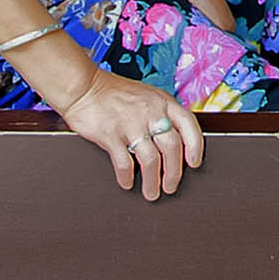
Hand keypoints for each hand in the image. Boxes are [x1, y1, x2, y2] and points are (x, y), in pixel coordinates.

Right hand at [59, 71, 202, 200]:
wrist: (83, 86)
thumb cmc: (114, 93)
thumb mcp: (147, 96)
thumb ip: (162, 114)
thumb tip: (174, 142)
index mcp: (163, 102)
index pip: (189, 124)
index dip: (195, 146)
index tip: (194, 163)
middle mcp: (150, 112)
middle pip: (172, 147)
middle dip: (174, 172)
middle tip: (171, 187)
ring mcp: (130, 123)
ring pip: (151, 159)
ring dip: (152, 181)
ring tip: (152, 193)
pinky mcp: (110, 134)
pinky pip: (124, 162)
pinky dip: (127, 177)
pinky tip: (127, 183)